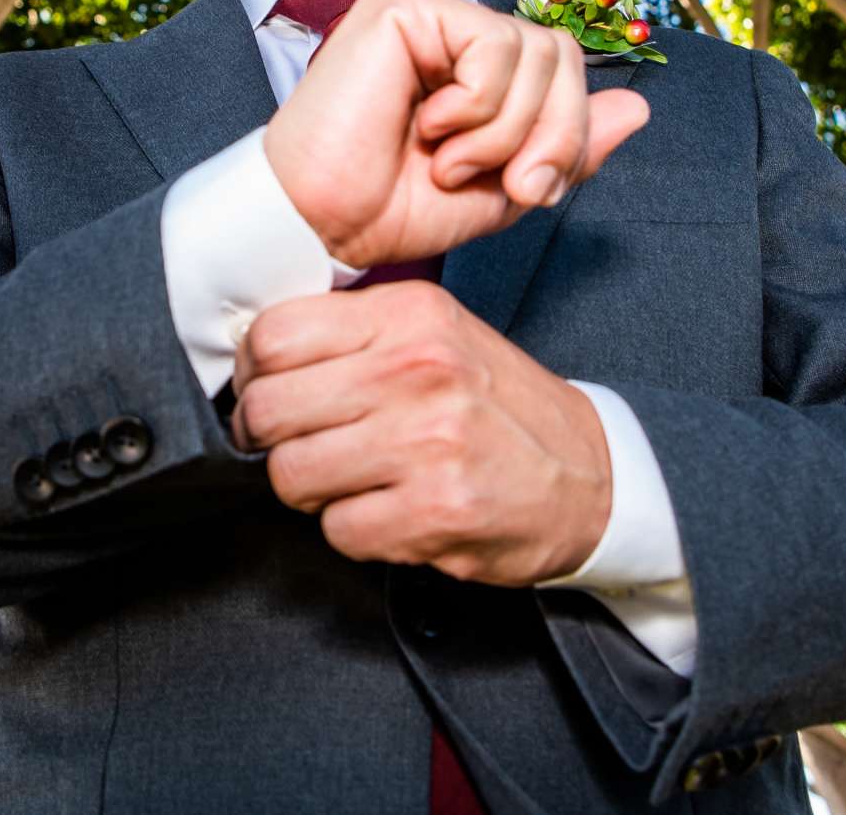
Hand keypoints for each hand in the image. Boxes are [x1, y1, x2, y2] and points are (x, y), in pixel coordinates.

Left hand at [228, 280, 612, 585]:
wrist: (592, 474)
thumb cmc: (498, 407)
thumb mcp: (436, 335)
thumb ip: (355, 335)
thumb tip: (257, 355)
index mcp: (409, 315)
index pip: (274, 335)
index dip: (253, 375)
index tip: (267, 393)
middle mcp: (417, 370)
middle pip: (268, 409)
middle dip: (268, 440)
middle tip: (294, 447)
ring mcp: (427, 442)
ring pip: (290, 475)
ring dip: (309, 491)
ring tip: (349, 482)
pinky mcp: (436, 511)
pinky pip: (337, 531)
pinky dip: (352, 531)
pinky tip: (389, 513)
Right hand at [261, 0, 649, 269]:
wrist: (325, 224)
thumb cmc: (395, 208)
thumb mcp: (505, 188)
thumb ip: (567, 148)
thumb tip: (639, 108)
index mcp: (476, 63)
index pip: (568, 68)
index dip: (569, 134)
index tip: (529, 190)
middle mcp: (454, 27)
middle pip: (565, 54)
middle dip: (553, 134)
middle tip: (508, 184)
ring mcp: (429, 10)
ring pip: (537, 51)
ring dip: (505, 130)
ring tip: (449, 160)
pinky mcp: (405, 6)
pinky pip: (494, 46)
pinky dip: (476, 106)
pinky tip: (427, 127)